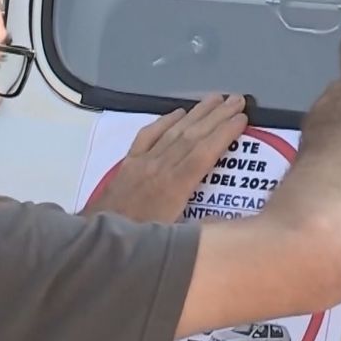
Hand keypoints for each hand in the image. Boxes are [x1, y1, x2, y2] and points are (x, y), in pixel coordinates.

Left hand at [82, 94, 248, 222]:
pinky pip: (147, 136)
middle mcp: (160, 168)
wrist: (98, 238)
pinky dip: (164, 121)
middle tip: (237, 99)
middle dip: (217, 116)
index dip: (224, 134)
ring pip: (174, 131)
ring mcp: (143, 162)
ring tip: (216, 98)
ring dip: (197, 113)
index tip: (242, 118)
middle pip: (193, 136)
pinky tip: (178, 112)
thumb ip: (199, 226)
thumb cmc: (140, 242)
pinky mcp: (129, 163)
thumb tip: (228, 220)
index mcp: (175, 188)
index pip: (204, 153)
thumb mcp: (175, 238)